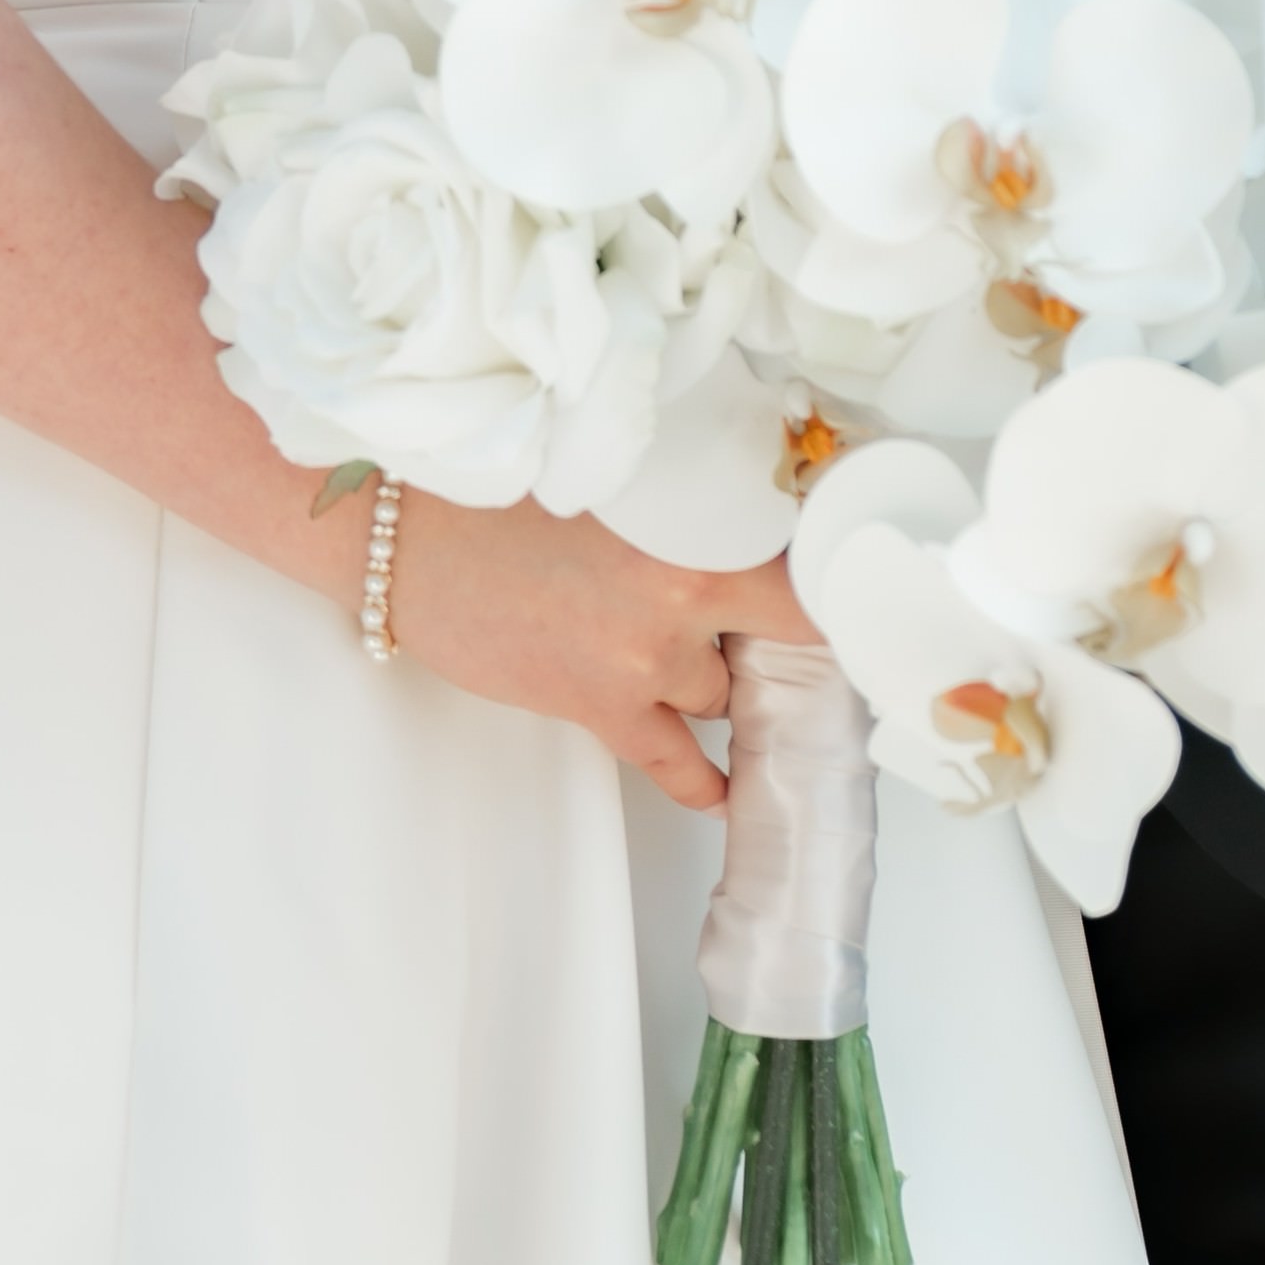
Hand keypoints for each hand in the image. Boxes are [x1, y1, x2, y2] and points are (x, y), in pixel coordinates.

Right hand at [375, 500, 798, 813]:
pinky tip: (731, 792)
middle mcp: (684, 591)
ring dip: (719, 680)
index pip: (804, 561)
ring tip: (717, 672)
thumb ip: (682, 499)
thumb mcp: (612, 472)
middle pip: (778, 635)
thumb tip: (738, 516)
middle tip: (792, 637)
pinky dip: (709, 784)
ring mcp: (645, 658)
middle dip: (783, 639)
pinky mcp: (601, 708)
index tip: (855, 583)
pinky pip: (679, 766)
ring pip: (723, 692)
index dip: (834, 577)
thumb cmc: (499, 485)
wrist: (409, 530)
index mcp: (695, 518)